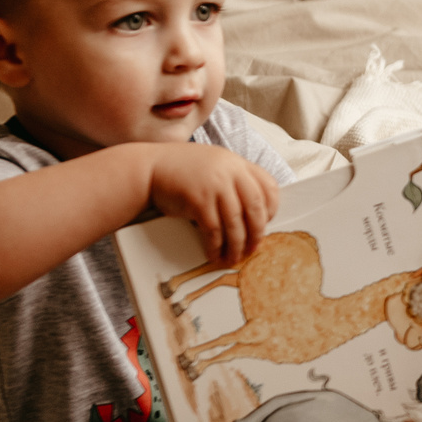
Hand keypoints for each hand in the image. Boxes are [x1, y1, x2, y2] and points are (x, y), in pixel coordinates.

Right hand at [145, 145, 280, 268]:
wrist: (149, 168)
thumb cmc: (181, 170)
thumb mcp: (214, 165)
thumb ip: (234, 180)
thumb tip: (252, 214)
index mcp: (237, 163)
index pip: (268, 186)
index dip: (271, 209)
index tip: (266, 224)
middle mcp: (230, 172)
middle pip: (256, 208)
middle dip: (257, 233)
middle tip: (253, 249)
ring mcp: (214, 185)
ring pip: (236, 223)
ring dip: (236, 245)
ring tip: (234, 258)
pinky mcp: (198, 200)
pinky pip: (214, 230)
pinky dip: (216, 246)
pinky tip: (214, 255)